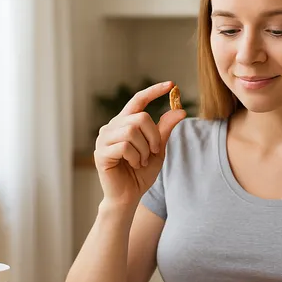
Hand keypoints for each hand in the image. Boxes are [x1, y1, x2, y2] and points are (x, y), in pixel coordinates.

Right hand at [94, 81, 185, 206]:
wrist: (129, 196)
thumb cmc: (141, 173)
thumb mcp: (157, 149)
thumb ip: (164, 130)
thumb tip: (180, 110)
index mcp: (124, 123)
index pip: (138, 100)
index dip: (153, 91)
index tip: (171, 85)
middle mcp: (111, 127)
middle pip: (140, 117)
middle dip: (154, 136)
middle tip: (154, 152)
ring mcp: (103, 139)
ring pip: (132, 130)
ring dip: (144, 149)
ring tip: (142, 161)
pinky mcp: (101, 152)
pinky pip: (125, 146)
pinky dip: (136, 157)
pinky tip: (134, 165)